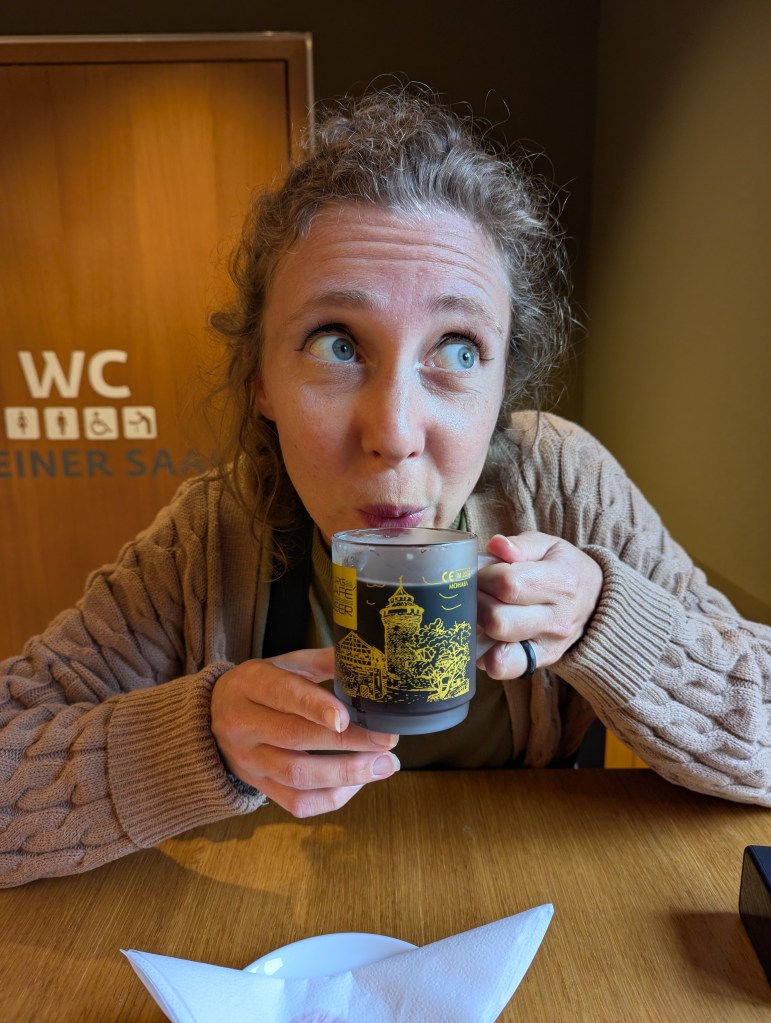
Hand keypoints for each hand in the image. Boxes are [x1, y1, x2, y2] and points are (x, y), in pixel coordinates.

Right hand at [210, 647, 398, 817]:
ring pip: (298, 776)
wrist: (214, 716)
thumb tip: (369, 666)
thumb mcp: (286, 664)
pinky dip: (333, 797)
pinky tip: (358, 783)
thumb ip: (324, 663)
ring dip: (347, 774)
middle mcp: (244, 724)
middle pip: (295, 738)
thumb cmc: (262, 686)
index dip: (315, 707)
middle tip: (386, 741)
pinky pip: (298, 803)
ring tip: (385, 765)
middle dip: (348, 743)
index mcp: (250, 684)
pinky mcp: (259, 787)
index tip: (347, 717)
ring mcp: (249, 761)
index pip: (283, 695)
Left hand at [476, 532, 602, 679]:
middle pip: (498, 620)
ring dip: (478, 630)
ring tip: (480, 612)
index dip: (483, 576)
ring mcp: (549, 645)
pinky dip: (486, 656)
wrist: (597, 601)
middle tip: (476, 592)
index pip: (508, 584)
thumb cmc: (564, 568)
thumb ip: (521, 545)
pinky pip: (505, 668)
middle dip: (476, 603)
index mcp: (560, 581)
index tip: (480, 572)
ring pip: (498, 649)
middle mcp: (557, 618)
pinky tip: (485, 636)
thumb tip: (495, 546)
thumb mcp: (549, 546)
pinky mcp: (541, 661)